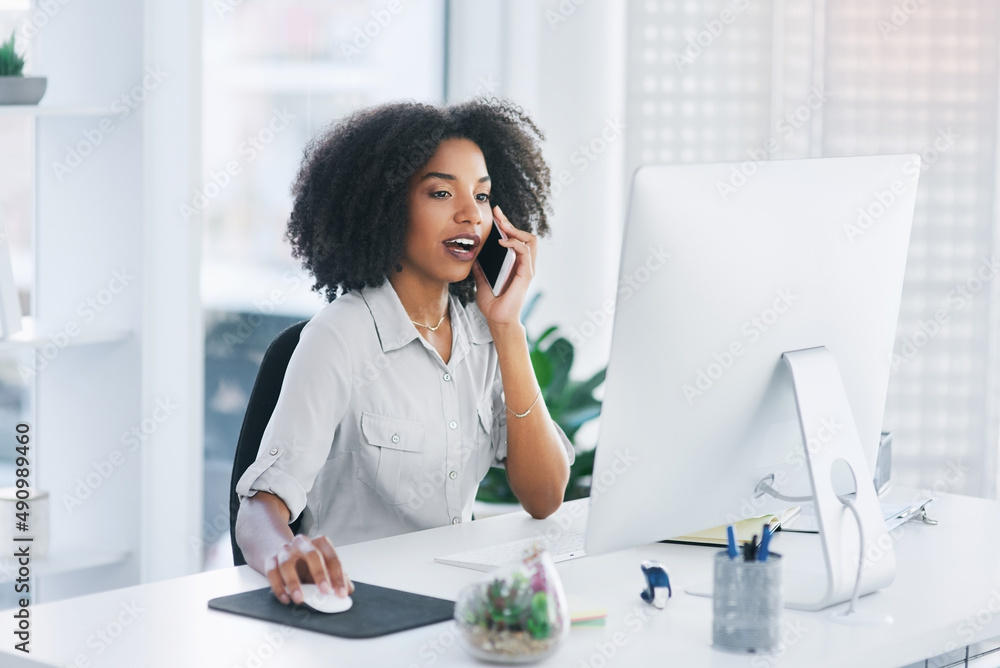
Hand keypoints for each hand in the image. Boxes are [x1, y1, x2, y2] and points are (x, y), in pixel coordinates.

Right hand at [264, 534, 353, 604]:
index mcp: (319, 543)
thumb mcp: (324, 568)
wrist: (283, 553)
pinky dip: (278, 587)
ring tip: (300, 599)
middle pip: (312, 554)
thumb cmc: (307, 563)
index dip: (338, 576)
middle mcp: (302, 543)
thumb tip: (348, 590)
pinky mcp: (270, 560)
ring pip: (286, 563)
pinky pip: (271, 572)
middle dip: (320, 573)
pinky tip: (286, 598)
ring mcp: (285, 550)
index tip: (341, 593)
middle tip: (325, 592)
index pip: (332, 557)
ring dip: (294, 583)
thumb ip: (337, 578)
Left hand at [472, 205, 536, 327]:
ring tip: (501, 226)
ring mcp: (527, 269)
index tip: (495, 215)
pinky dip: (514, 243)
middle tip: (497, 213)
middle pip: (525, 235)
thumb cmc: (493, 304)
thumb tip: (471, 255)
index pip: (517, 239)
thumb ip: (480, 267)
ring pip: (530, 240)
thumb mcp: (481, 280)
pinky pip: (525, 252)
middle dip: (511, 222)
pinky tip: (502, 241)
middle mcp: (524, 265)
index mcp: (515, 264)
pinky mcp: (526, 274)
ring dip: (515, 230)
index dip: (507, 225)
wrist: (497, 320)